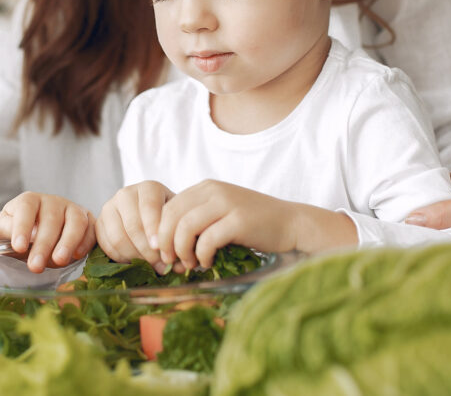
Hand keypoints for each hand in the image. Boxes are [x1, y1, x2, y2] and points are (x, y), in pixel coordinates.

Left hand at [0, 192, 96, 271]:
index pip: (26, 208)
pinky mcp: (88, 221)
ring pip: (75, 221)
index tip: (17, 247)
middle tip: (36, 266)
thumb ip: (6, 231)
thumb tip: (15, 235)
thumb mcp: (5, 231)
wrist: (37, 236)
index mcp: (29, 200)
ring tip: (59, 261)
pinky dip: (86, 242)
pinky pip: (92, 229)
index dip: (22, 227)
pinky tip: (77, 256)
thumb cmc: (19, 234)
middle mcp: (52, 202)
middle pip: (51, 219)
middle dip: (44, 244)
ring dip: (68, 242)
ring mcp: (72, 209)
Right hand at [96, 181, 173, 271]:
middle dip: (147, 249)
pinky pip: (106, 245)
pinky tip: (134, 262)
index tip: (160, 248)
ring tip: (148, 265)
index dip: (154, 229)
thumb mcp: (175, 219)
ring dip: (134, 256)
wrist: (148, 216)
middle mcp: (126, 193)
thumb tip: (177, 265)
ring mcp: (109, 207)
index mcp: (148, 188)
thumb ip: (176, 235)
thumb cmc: (166, 218)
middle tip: (159, 264)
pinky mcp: (98, 223)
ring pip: (118, 237)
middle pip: (133, 225)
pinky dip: (121, 258)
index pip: (149, 206)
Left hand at [156, 180, 300, 271]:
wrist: (290, 223)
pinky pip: (208, 240)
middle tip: (169, 261)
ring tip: (189, 264)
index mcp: (206, 187)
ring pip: (186, 227)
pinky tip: (207, 262)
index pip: (169, 206)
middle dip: (165, 242)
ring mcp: (227, 204)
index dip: (159, 230)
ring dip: (182, 250)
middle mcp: (214, 190)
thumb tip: (165, 244)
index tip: (160, 251)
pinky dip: (202, 255)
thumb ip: (196, 219)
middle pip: (172, 216)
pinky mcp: (239, 221)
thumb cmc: (253, 223)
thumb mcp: (220, 212)